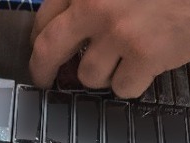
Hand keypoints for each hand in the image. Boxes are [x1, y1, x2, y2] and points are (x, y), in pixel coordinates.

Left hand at [30, 0, 189, 97]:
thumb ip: (93, 0)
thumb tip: (69, 34)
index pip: (45, 18)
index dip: (41, 41)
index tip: (43, 53)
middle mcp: (95, 6)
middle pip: (49, 50)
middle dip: (44, 71)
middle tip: (46, 81)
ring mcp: (119, 33)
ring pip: (89, 75)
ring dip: (104, 74)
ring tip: (127, 58)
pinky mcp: (145, 56)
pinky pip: (122, 87)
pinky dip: (133, 82)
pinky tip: (148, 65)